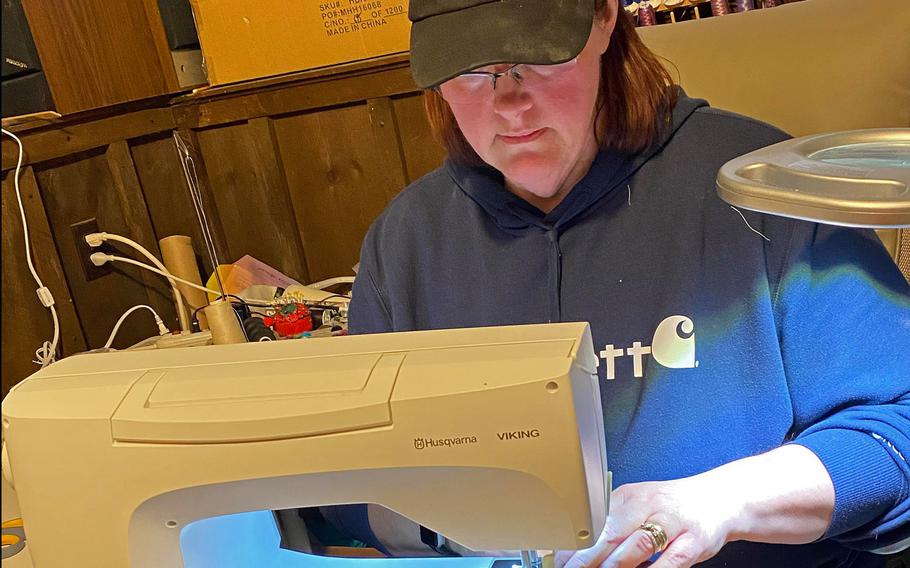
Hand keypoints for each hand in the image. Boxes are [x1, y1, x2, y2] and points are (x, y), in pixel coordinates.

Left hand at [554, 476, 735, 567]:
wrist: (720, 499)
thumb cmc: (672, 507)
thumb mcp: (638, 507)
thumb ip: (612, 525)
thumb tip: (576, 548)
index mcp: (629, 496)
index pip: (594, 519)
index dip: (574, 542)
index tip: (557, 558)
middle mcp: (648, 505)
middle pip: (611, 532)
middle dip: (586, 557)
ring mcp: (672, 523)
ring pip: (638, 544)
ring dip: (615, 564)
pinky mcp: (694, 542)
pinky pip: (670, 561)